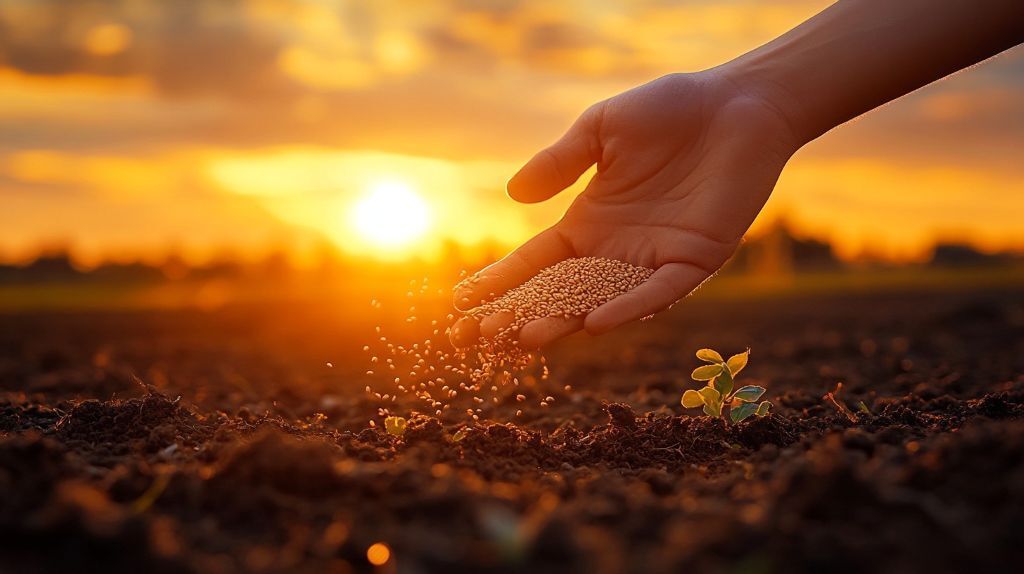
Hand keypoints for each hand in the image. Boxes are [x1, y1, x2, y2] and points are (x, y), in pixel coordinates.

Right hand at [451, 71, 801, 348]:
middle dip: (518, 315)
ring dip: (565, 321)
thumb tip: (514, 195)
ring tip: (526, 338)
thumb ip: (560, 162)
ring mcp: (653, 259)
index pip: (535, 262)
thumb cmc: (669, 110)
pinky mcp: (694, 260)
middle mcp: (616, 250)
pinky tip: (596, 323)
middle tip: (478, 338)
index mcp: (589, 222)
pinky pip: (657, 292)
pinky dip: (630, 308)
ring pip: (601, 302)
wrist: (736, 104)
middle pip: (559, 293)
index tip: (462, 304)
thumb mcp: (600, 130)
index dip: (500, 283)